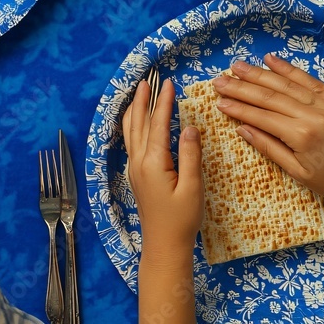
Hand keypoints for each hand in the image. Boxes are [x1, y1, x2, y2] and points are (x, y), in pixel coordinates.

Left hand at [122, 79, 203, 254]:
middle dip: (142, 99)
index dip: (163, 102)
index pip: (157, 124)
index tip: (169, 83)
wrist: (164, 244)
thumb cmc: (182, 219)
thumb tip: (189, 127)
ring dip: (134, 109)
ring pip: (130, 131)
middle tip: (148, 79)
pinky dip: (132, 124)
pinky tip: (136, 121)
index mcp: (152, 162)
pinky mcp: (136, 174)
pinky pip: (131, 140)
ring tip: (139, 92)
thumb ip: (190, 155)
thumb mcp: (192, 187)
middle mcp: (138, 161)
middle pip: (137, 122)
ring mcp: (134, 167)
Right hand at [214, 54, 323, 218]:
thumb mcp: (297, 173)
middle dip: (242, 87)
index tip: (218, 101)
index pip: (262, 116)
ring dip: (260, 74)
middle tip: (219, 79)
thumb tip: (242, 127)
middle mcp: (316, 116)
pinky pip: (313, 81)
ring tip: (237, 66)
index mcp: (303, 136)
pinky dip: (291, 70)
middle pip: (271, 96)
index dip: (238, 107)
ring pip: (289, 85)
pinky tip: (271, 60)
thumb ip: (269, 147)